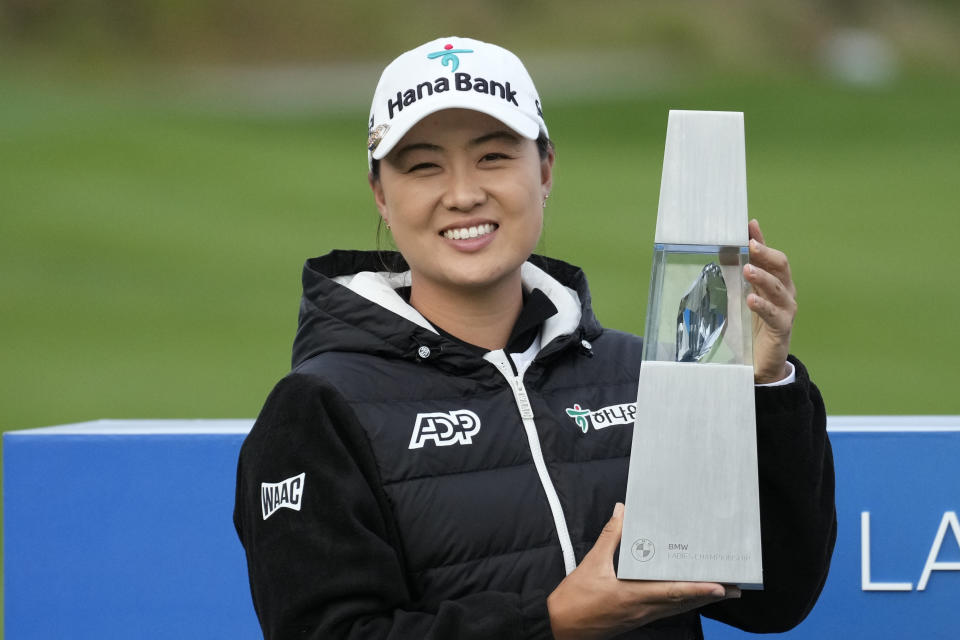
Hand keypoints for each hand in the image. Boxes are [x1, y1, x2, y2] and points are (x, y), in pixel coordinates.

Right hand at [547, 503, 739, 639]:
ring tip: (720, 592)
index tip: (720, 585)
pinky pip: (665, 610)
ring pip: (676, 609)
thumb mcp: (592, 563)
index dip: (698, 589)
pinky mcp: (635, 619)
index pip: (672, 592)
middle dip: (709, 595)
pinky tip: (686, 596)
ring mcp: (640, 617)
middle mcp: (643, 609)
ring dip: (699, 600)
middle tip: (735, 587)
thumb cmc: (575, 598)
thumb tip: (623, 512)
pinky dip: (680, 602)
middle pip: (682, 603)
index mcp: (633, 597)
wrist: (560, 627)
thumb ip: (611, 536)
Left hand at [744, 219, 796, 383]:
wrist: (762, 361)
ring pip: (778, 288)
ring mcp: (786, 310)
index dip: (760, 240)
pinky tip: (751, 300)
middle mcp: (784, 292)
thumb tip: (725, 249)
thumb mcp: (742, 296)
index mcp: (774, 282)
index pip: (769, 256)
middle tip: (750, 245)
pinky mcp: (782, 328)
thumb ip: (737, 275)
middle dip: (765, 254)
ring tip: (748, 269)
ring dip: (762, 277)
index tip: (749, 225)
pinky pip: (775, 315)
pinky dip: (763, 306)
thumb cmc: (752, 326)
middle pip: (781, 267)